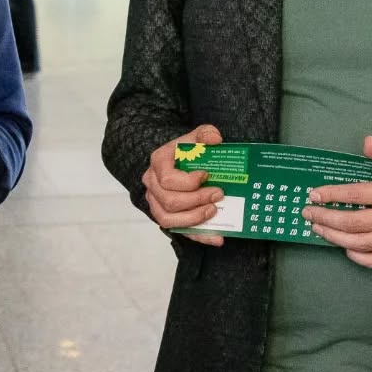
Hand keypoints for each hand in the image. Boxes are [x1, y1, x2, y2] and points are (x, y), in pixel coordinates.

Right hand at [141, 124, 224, 246]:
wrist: (174, 161)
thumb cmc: (185, 151)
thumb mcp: (194, 137)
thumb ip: (204, 134)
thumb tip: (215, 139)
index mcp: (158, 163)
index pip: (168, 179)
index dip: (188, 182)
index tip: (206, 175)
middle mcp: (152, 185)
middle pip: (170, 201)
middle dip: (196, 201)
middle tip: (218, 194)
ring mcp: (156, 203)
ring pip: (168, 220)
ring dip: (194, 219)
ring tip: (214, 211)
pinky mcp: (165, 217)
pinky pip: (178, 231)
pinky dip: (198, 236)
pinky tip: (216, 237)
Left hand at [304, 136, 371, 268]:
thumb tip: (366, 142)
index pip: (357, 194)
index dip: (333, 195)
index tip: (314, 195)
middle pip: (354, 222)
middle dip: (327, 219)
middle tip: (308, 214)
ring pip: (362, 243)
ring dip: (336, 238)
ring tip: (318, 229)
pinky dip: (358, 257)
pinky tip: (344, 248)